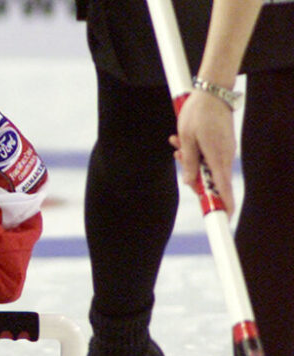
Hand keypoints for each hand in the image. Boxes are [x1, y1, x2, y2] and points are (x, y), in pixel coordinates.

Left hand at [169, 89, 237, 216]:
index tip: (224, 218)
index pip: (222, 188)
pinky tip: (181, 142)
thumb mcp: (187, 138)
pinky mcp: (222, 145)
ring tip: (176, 143)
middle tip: (178, 155)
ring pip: (207, 167)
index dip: (224, 204)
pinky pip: (208, 157)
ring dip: (190, 161)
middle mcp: (225, 156)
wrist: (212, 92)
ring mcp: (225, 150)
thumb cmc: (198, 114)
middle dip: (192, 176)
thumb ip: (189, 162)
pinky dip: (195, 153)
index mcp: (217, 157)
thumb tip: (189, 183)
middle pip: (211, 180)